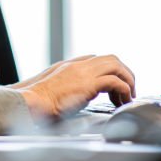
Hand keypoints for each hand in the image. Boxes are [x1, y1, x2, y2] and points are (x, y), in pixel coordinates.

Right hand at [10, 54, 135, 119]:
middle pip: (110, 59)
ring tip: (128, 96)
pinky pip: (115, 81)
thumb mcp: (50, 87)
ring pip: (116, 66)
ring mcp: (84, 72)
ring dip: (127, 80)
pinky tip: (122, 101)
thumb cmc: (37, 100)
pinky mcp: (89, 84)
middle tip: (127, 89)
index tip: (113, 85)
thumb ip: (63, 86)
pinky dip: (123, 90)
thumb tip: (70, 96)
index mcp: (70, 65)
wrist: (31, 101)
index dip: (108, 70)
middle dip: (124, 72)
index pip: (95, 59)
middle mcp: (79, 65)